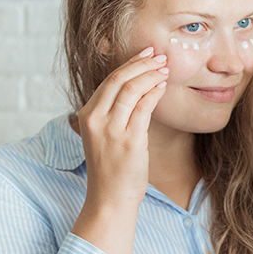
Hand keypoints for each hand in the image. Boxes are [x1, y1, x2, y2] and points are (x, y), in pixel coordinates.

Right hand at [75, 46, 168, 209]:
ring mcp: (112, 130)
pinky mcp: (129, 141)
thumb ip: (113, 113)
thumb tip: (136, 87)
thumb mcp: (104, 136)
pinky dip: (155, 92)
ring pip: (132, 89)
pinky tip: (163, 85)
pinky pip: (144, 107)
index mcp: (86, 116)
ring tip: (165, 68)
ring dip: (151, 74)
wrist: (109, 199)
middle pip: (119, 79)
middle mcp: (96, 120)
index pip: (108, 81)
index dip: (129, 64)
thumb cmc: (111, 169)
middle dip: (142, 63)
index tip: (146, 54)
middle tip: (160, 55)